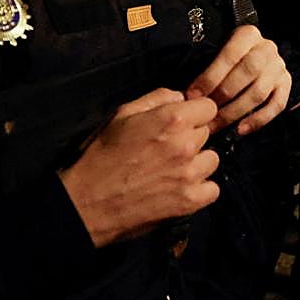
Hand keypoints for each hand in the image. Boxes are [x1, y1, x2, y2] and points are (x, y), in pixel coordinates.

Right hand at [59, 88, 219, 247]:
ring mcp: (190, 174)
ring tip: (172, 170)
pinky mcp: (190, 201)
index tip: (183, 123)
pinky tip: (179, 189)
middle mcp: (186, 144)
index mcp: (172, 119)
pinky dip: (200, 190)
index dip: (195, 114)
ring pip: (211, 160)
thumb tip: (180, 97)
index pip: (209, 107)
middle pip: (208, 133)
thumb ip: (156, 99)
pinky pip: (212, 190)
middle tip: (167, 149)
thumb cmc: (100, 157)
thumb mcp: (122, 115)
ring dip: (197, 164)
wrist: (87, 203)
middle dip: (192, 138)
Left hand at [188, 25, 290, 135]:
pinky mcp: (286, 84)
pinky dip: (258, 120)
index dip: (210, 77)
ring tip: (217, 124)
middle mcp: (267, 49)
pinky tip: (241, 129)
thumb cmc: (227, 58)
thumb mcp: (215, 50)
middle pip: (248, 72)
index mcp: (248, 35)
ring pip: (260, 92)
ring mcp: (278, 67)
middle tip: (206, 111)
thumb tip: (187, 94)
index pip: (230, 55)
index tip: (193, 94)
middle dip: (224, 95)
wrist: (250, 54)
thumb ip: (204, 66)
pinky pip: (276, 105)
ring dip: (236, 111)